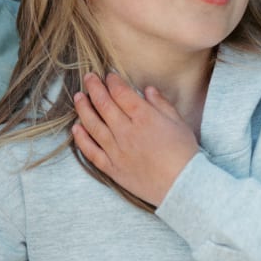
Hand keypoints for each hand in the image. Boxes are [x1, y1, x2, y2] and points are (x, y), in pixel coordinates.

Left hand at [72, 73, 197, 205]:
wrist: (183, 185)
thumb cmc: (184, 153)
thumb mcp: (178, 122)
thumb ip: (161, 104)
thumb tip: (147, 89)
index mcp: (144, 118)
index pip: (121, 93)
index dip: (112, 81)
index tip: (108, 75)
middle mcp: (127, 132)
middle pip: (104, 105)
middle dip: (94, 88)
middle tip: (88, 77)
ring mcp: (117, 150)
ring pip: (93, 125)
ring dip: (83, 109)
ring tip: (78, 97)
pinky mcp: (112, 168)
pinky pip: (91, 151)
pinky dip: (82, 138)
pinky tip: (76, 128)